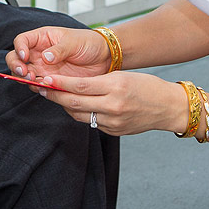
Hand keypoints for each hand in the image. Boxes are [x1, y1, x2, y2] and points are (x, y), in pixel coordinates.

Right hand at [7, 26, 110, 79]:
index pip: (22, 40)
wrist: (103, 58)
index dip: (19, 48)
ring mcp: (44, 68)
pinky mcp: (51, 81)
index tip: (25, 56)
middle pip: (16, 58)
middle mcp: (39, 53)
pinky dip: (38, 88)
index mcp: (42, 38)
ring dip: (25, 79)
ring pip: (24, 74)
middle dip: (16, 66)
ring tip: (35, 81)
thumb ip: (59, 49)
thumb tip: (45, 57)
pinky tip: (45, 87)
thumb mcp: (74, 41)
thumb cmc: (89, 43)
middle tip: (24, 72)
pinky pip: (38, 86)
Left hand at [35, 72, 189, 136]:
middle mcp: (113, 106)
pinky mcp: (114, 131)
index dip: (60, 83)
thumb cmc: (147, 86)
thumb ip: (99, 82)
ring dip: (65, 105)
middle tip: (41, 88)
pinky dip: (81, 113)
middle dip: (55, 95)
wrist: (168, 107)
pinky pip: (91, 122)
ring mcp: (113, 122)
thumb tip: (73, 85)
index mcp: (116, 87)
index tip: (45, 79)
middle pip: (75, 102)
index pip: (80, 86)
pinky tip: (76, 106)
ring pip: (79, 114)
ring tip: (55, 96)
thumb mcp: (123, 76)